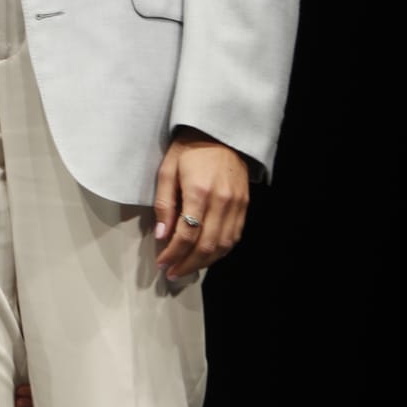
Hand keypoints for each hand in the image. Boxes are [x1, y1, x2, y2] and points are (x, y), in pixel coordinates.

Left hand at [152, 127, 250, 279]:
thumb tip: (162, 235)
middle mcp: (222, 202)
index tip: (161, 263)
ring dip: (205, 262)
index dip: (173, 253)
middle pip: (207, 245)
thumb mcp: (167, 170)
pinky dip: (220, 251)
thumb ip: (164, 203)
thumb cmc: (188, 149)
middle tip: (172, 273)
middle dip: (188, 263)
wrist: (220, 133)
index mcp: (199, 191)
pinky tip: (206, 256)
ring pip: (224, 245)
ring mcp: (237, 205)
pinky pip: (234, 236)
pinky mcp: (245, 206)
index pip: (187, 234)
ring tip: (186, 268)